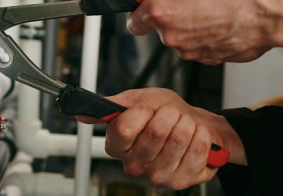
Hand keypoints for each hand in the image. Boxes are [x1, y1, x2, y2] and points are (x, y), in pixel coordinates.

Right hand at [78, 88, 244, 189]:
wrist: (191, 124)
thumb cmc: (163, 113)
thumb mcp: (137, 101)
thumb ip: (112, 106)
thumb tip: (82, 112)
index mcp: (118, 145)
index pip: (123, 130)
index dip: (140, 113)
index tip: (147, 108)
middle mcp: (135, 164)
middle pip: (154, 132)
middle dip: (168, 114)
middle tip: (169, 114)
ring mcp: (158, 175)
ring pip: (178, 138)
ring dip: (185, 123)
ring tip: (183, 123)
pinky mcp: (181, 181)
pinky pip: (197, 148)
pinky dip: (200, 134)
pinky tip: (194, 135)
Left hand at [128, 0, 282, 64]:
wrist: (269, 10)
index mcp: (161, 10)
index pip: (134, 22)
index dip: (141, 12)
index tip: (149, 6)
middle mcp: (171, 36)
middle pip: (160, 28)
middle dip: (172, 14)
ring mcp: (190, 51)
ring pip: (182, 38)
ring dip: (191, 25)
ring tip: (214, 6)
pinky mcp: (209, 60)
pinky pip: (200, 46)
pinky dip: (208, 35)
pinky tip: (224, 20)